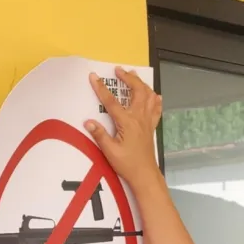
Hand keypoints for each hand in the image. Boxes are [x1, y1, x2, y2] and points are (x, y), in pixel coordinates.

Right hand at [85, 67, 163, 190]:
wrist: (145, 173)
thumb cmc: (127, 163)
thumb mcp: (109, 151)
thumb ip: (99, 134)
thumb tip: (88, 122)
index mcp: (127, 122)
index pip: (112, 101)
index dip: (101, 88)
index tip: (94, 77)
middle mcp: (139, 117)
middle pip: (137, 91)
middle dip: (128, 78)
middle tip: (119, 70)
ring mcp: (147, 121)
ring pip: (149, 96)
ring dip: (141, 84)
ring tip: (134, 76)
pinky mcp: (151, 126)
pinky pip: (156, 108)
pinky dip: (155, 99)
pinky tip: (155, 95)